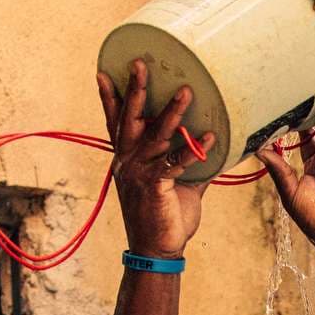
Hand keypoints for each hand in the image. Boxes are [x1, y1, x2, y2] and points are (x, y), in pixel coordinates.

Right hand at [97, 59, 212, 257]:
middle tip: (140, 64)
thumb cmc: (165, 218)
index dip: (110, 98)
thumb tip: (211, 149)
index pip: (116, 123)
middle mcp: (127, 162)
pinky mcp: (154, 187)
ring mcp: (138, 173)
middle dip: (134, 90)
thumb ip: (189, 164)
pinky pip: (175, 162)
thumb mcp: (177, 186)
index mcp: (127, 160)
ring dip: (172, 112)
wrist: (157, 251)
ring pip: (155, 136)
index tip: (104, 72)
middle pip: (130, 119)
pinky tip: (210, 135)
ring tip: (187, 91)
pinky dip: (192, 149)